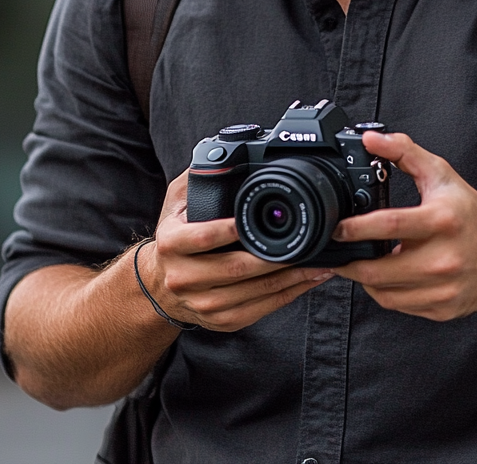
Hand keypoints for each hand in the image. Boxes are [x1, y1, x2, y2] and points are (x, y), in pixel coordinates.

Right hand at [138, 169, 332, 330]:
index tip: (251, 222)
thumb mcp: (176, 202)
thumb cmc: (176, 236)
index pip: (202, 238)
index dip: (227, 230)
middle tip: (306, 245)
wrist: (158, 286)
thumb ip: (197, 178)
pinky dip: (287, 295)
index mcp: (172, 245)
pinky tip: (307, 281)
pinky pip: (260, 310)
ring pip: (253, 293)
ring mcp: (203, 304)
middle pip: (236, 269)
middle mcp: (184, 278)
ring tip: (318, 262)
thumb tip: (222, 155)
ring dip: (290, 279)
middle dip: (275, 258)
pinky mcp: (221, 321)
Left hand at [331, 131, 476, 320]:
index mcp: (441, 221)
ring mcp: (441, 288)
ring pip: (383, 292)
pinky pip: (397, 305)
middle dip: (350, 262)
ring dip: (362, 279)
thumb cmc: (474, 218)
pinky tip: (381, 277)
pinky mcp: (439, 308)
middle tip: (337, 251)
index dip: (357, 228)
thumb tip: (371, 140)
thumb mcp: (443, 176)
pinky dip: (381, 292)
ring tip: (357, 262)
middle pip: (379, 269)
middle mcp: (442, 258)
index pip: (390, 225)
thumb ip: (405, 152)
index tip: (339, 228)